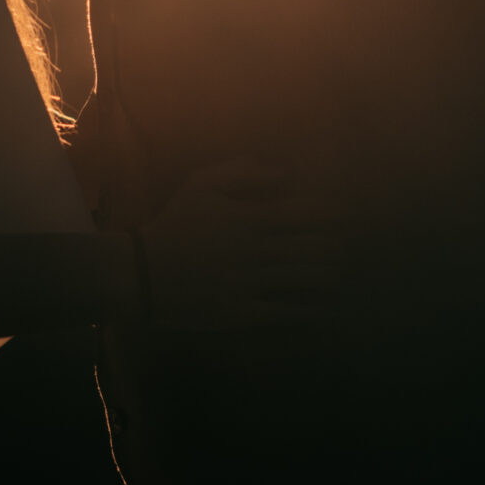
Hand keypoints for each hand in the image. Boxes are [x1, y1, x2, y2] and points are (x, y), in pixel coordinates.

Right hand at [134, 157, 346, 332]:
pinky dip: (308, 308)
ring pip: (307, 280)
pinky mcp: (241, 313)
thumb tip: (286, 171)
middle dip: (336, 248)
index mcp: (248, 218)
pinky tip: (316, 305)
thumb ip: (243, 171)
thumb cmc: (175, 224)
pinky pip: (288, 312)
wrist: (140, 274)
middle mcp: (253, 251)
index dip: (334, 215)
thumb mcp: (200, 185)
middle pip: (316, 248)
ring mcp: (248, 283)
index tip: (344, 217)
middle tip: (342, 249)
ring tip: (332, 274)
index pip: (308, 214)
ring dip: (327, 276)